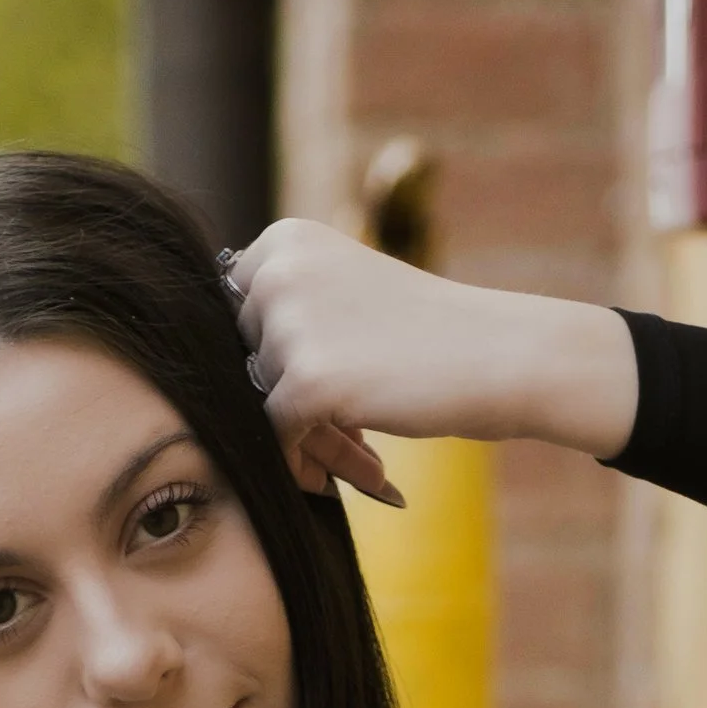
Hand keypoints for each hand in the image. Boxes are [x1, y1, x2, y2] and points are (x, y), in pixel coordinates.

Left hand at [225, 220, 640, 492]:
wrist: (501, 354)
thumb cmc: (426, 335)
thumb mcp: (346, 294)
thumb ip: (285, 312)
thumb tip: (205, 366)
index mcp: (284, 239)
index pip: (231, 316)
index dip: (264, 362)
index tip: (305, 392)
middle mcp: (277, 271)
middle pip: (238, 361)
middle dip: (280, 403)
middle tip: (337, 435)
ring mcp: (289, 324)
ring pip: (256, 403)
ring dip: (296, 437)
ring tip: (356, 454)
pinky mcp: (307, 380)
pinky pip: (273, 437)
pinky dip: (300, 461)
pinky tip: (356, 468)